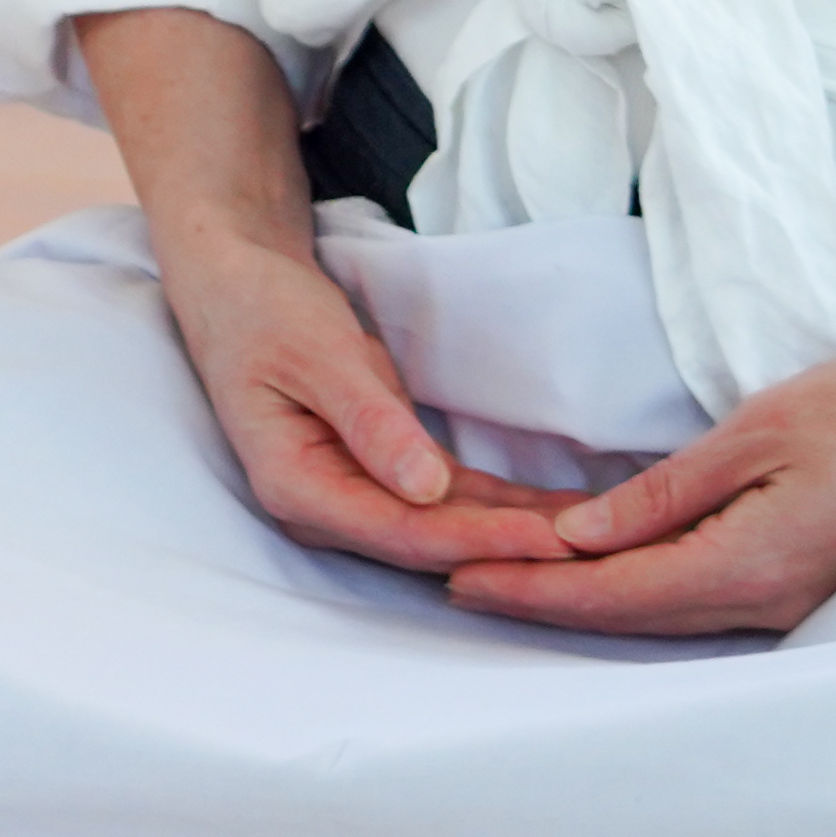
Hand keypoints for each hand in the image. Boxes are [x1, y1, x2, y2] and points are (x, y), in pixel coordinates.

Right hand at [158, 231, 593, 576]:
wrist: (240, 284)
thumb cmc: (265, 312)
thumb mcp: (317, 354)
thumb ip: (369, 422)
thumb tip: (425, 490)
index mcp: (296, 486)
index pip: (399, 531)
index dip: (478, 540)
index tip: (549, 540)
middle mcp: (325, 507)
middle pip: (429, 543)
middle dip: (510, 550)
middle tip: (594, 552)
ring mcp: (354, 493)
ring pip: (446, 527)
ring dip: (514, 533)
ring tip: (596, 540)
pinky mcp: (383, 471)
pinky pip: (450, 498)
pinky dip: (501, 505)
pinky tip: (558, 514)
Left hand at [443, 327, 835, 636]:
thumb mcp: (762, 431)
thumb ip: (668, 491)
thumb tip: (581, 534)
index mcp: (749, 567)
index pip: (612, 594)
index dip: (530, 590)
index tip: (456, 580)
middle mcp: (765, 603)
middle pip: (628, 618)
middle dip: (541, 604)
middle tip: (453, 583)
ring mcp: (789, 600)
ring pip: (663, 614)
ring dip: (586, 602)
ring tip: (510, 581)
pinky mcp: (804, 581)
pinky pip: (701, 597)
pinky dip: (639, 588)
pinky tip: (604, 569)